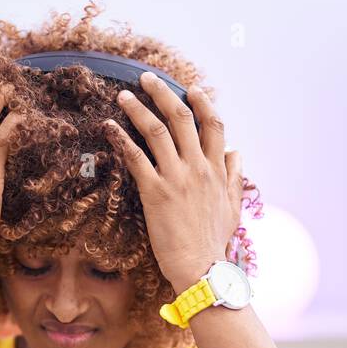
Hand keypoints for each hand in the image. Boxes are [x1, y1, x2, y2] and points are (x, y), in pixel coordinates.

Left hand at [104, 71, 243, 294]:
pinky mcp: (155, 193)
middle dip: (163, 94)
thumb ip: (235, 176)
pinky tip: (109, 127)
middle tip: (147, 79)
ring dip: (138, 109)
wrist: (202, 268)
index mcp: (217, 170)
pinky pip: (136, 158)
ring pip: (157, 132)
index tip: (191, 88)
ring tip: (123, 96)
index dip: (202, 102)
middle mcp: (198, 168)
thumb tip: (237, 152)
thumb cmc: (214, 242)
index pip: (213, 124)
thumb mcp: (233, 206)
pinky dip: (121, 139)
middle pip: (182, 118)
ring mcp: (176, 178)